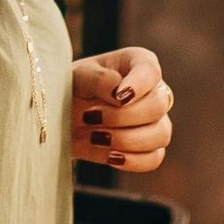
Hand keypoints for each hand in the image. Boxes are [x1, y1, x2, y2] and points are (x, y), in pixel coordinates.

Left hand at [71, 47, 173, 173]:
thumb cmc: (72, 88)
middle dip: (123, 116)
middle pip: (158, 105)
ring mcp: (155, 121)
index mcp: (137, 63)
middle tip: (91, 116)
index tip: (117, 97)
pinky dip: (133, 160)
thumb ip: (99, 79)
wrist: (62, 118)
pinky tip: (110, 156)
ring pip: (161, 134)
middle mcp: (152, 90)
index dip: (138, 85)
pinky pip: (154, 158)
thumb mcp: (78, 76)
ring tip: (96, 137)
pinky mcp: (149, 148)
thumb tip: (118, 92)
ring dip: (127, 139)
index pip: (151, 70)